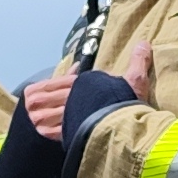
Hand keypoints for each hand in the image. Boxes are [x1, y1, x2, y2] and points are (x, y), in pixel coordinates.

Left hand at [20, 43, 151, 139]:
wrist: (122, 126)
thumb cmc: (126, 104)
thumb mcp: (135, 79)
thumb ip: (137, 62)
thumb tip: (144, 44)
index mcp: (82, 84)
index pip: (62, 80)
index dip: (55, 82)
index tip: (55, 86)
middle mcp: (70, 98)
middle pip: (45, 94)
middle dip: (38, 96)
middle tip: (33, 101)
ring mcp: (66, 116)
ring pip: (42, 112)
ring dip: (39, 113)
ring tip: (35, 115)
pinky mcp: (67, 133)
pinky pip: (50, 131)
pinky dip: (46, 130)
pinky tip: (44, 130)